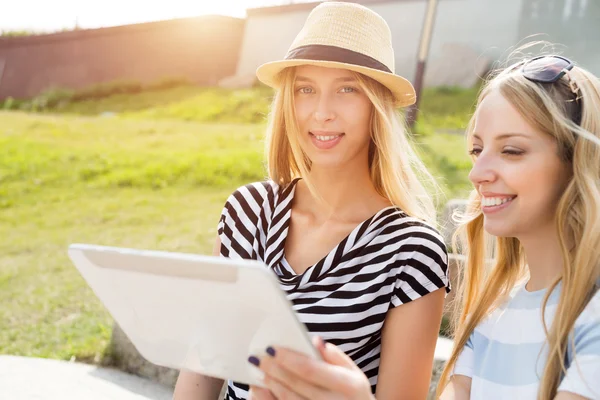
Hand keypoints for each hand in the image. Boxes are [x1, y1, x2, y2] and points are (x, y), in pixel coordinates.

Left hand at [248, 336, 374, 399]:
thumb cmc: (354, 394)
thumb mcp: (354, 373)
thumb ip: (335, 356)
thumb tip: (315, 341)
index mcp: (347, 385)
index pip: (311, 369)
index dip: (289, 359)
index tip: (272, 348)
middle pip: (297, 384)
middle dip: (274, 370)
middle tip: (258, 358)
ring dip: (270, 385)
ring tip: (258, 372)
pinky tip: (259, 391)